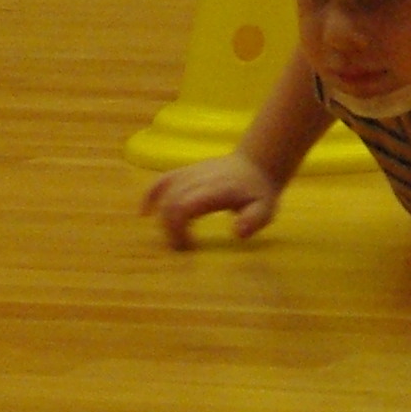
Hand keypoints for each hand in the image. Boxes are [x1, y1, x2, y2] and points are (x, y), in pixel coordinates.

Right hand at [143, 153, 282, 246]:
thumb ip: (254, 220)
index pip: (184, 206)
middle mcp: (198, 179)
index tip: (187, 247)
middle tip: (180, 248)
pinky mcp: (184, 172)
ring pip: (163, 192)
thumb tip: (237, 232)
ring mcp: (189, 173)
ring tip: (170, 236)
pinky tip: (145, 213)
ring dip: (161, 217)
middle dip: (169, 228)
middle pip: (170, 202)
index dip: (178, 228)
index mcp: (215, 190)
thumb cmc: (259, 192)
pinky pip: (162, 181)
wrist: (256, 164)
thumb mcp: (265, 208)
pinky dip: (150, 196)